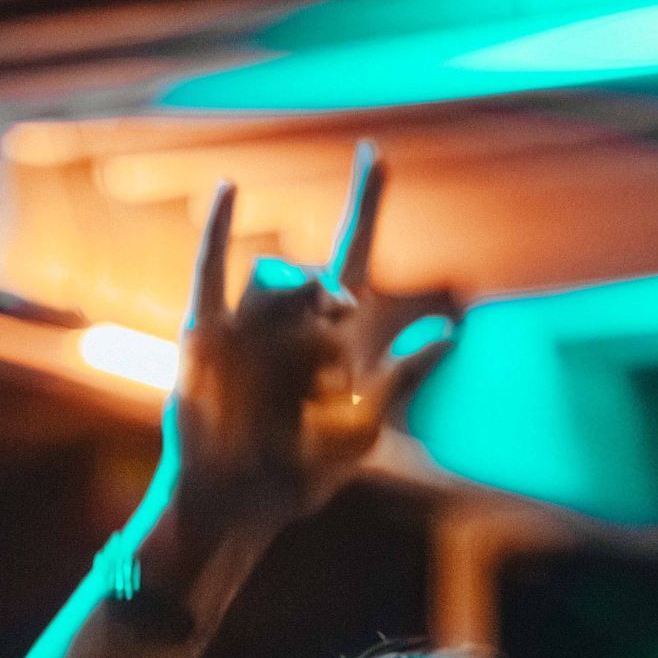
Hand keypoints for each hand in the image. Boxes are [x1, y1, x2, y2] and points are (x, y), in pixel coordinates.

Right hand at [156, 146, 456, 555]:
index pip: (355, 254)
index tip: (374, 155)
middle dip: (327, 292)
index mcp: (335, 339)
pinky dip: (218, 231)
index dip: (365, 205)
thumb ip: (401, 378)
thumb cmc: (301, 475)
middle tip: (338, 312)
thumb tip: (450, 331)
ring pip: (273, 277)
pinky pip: (211, 272)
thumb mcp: (362, 429)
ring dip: (291, 293)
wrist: (239, 502)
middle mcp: (292, 324)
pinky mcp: (207, 336)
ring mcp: (247, 327)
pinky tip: (229, 191)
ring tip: (295, 335)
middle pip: (314, 274)